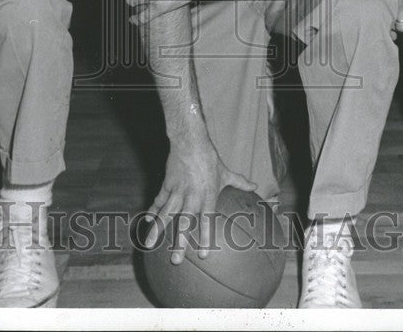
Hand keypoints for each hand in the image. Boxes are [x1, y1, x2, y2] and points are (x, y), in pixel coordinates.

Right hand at [145, 141, 256, 264]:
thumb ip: (240, 182)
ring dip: (157, 230)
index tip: (204, 255)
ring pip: (166, 214)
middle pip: (184, 223)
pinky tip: (147, 221)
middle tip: (175, 260)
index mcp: (207, 196)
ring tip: (148, 244)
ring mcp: (177, 191)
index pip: (207, 221)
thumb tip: (255, 187)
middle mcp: (191, 197)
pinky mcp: (167, 185)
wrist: (190, 142)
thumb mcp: (226, 172)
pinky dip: (152, 211)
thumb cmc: (210, 158)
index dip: (205, 238)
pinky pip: (158, 201)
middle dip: (179, 243)